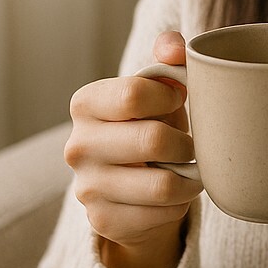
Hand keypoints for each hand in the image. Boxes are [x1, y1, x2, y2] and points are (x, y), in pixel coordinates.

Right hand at [65, 29, 201, 267]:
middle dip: (186, 143)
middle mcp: (77, 146)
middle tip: (191, 145)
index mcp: (86, 103)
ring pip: (163, 185)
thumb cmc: (153, 123)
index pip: (134, 94)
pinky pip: (161, 215)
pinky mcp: (102, 222)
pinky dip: (178, 205)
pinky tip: (172, 196)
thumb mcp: (160, 89)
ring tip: (189, 171)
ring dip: (189, 179)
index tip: (179, 101)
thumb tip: (173, 46)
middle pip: (153, 140)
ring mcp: (86, 188)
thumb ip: (170, 59)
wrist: (136, 184)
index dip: (171, 97)